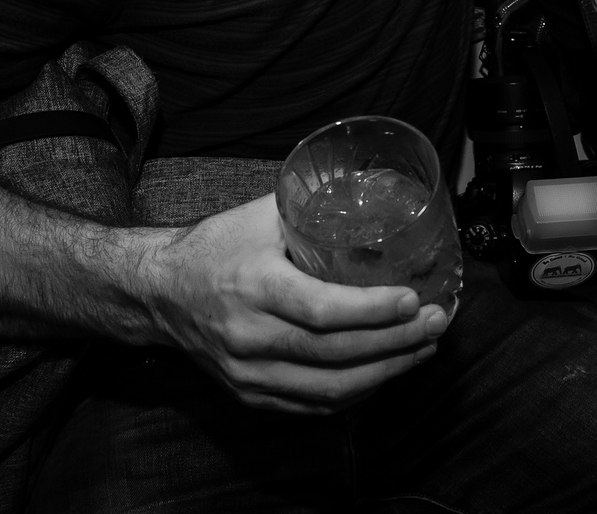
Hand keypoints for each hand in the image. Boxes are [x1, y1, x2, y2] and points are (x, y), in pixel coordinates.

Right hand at [142, 195, 447, 413]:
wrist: (159, 293)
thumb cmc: (214, 247)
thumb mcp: (258, 216)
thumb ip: (312, 206)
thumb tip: (371, 191)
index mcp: (254, 287)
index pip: (321, 310)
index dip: (372, 311)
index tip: (413, 300)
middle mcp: (250, 337)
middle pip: (335, 355)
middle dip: (396, 343)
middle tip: (437, 323)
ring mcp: (249, 374)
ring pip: (329, 389)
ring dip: (386, 373)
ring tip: (423, 349)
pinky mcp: (250, 395)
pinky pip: (312, 406)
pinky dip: (355, 394)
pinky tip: (385, 373)